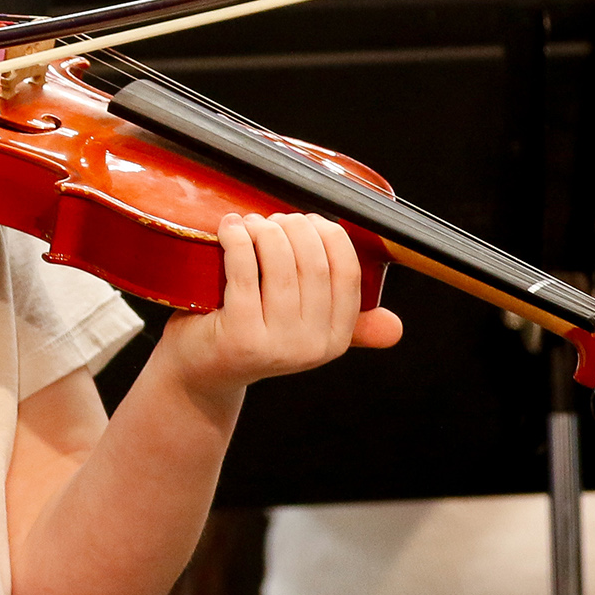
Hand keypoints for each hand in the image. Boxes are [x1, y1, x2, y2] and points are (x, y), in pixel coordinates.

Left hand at [153, 213, 400, 401]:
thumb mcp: (301, 333)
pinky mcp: (239, 335)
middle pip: (314, 261)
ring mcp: (276, 343)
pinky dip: (237, 238)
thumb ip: (345, 324)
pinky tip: (230, 228)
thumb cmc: (249, 338)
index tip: (304, 221)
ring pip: (280, 262)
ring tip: (248, 224)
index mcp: (335, 339)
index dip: (328, 234)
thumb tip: (395, 328)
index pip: (347, 270)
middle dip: (292, 227)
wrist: (199, 374)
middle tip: (270, 220)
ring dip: (263, 229)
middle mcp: (312, 345)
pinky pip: (244, 268)